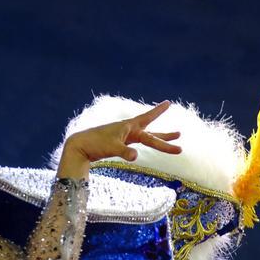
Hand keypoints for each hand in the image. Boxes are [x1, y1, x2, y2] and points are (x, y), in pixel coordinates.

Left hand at [56, 100, 181, 178]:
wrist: (79, 146)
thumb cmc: (94, 144)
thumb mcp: (111, 148)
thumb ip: (124, 152)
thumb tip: (136, 156)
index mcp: (128, 127)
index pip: (147, 119)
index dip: (158, 111)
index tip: (168, 102)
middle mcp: (127, 130)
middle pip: (150, 134)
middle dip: (165, 136)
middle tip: (179, 135)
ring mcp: (124, 137)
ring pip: (146, 138)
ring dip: (159, 139)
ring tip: (174, 137)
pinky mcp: (119, 143)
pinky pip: (137, 142)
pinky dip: (145, 143)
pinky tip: (148, 144)